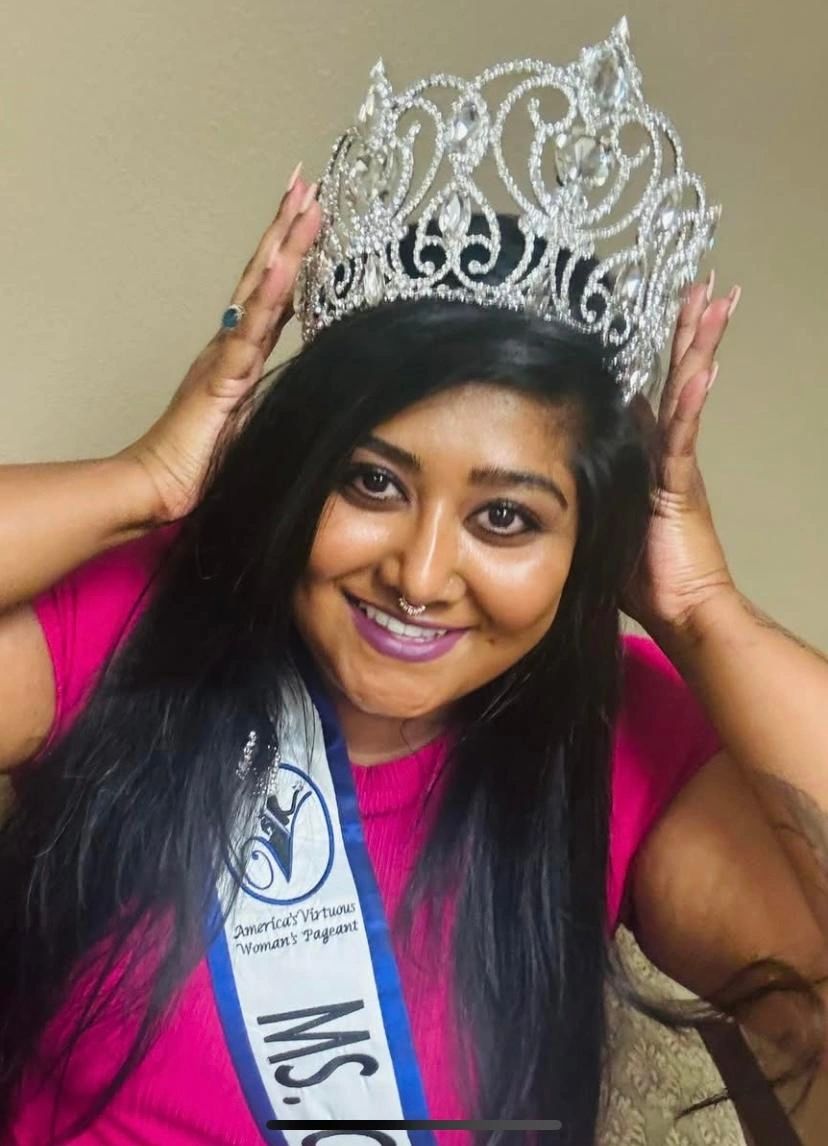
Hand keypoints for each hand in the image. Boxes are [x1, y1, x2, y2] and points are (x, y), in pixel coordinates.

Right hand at [119, 171, 320, 522]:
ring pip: (260, 289)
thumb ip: (280, 398)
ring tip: (303, 201)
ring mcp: (225, 355)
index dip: (292, 254)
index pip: (274, 294)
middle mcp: (231, 343)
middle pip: (265, 275)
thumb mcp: (258, 423)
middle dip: (287, 227)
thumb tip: (320, 391)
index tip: (310, 214)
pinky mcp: (221, 377)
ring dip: (283, 244)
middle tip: (307, 181)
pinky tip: (285, 264)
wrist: (161, 485)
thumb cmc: (203, 461)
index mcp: (240, 354)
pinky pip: (248, 331)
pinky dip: (268, 295)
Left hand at [620, 276, 741, 637]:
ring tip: (716, 301)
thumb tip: (558, 462)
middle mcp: (667, 451)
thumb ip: (590, 485)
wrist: (680, 608)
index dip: (654, 352)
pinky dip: (690, 403)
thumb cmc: (641, 573)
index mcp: (648, 455)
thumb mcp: (604, 516)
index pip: (648, 391)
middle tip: (704, 282)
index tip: (656, 309)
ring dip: (699, 346)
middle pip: (677, 377)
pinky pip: (684, 437)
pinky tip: (701, 370)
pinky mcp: (681, 486)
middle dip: (688, 329)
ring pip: (687, 392)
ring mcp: (678, 464)